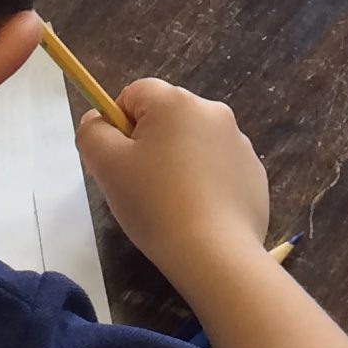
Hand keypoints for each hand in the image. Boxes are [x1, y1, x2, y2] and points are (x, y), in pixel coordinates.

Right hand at [74, 77, 270, 289]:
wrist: (215, 253)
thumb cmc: (154, 203)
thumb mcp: (106, 166)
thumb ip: (92, 133)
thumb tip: (98, 119)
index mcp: (177, 102)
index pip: (135, 93)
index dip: (119, 124)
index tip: (119, 160)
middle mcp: (214, 112)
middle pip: (166, 118)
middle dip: (149, 145)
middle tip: (139, 186)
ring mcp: (240, 143)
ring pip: (193, 144)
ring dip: (178, 163)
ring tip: (169, 205)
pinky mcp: (255, 174)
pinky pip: (218, 169)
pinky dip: (205, 184)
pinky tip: (197, 214)